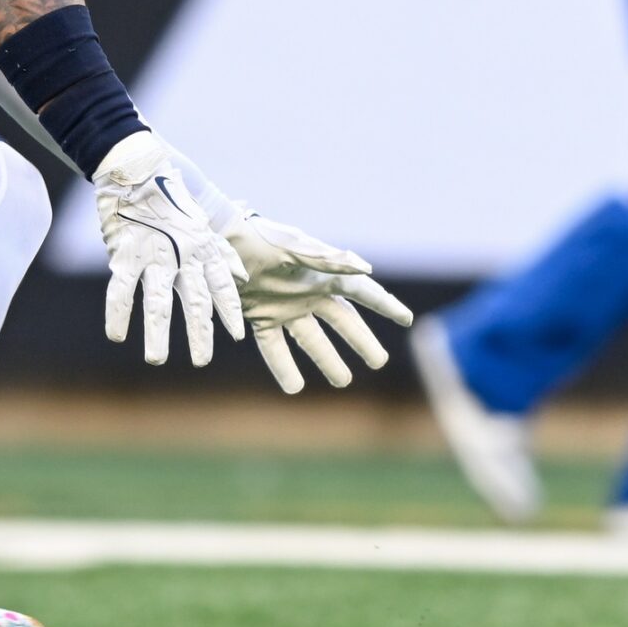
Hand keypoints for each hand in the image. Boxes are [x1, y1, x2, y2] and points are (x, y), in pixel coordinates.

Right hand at [93, 130, 246, 366]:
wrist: (136, 168)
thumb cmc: (171, 198)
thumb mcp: (202, 225)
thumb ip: (221, 254)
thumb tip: (243, 279)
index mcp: (202, 248)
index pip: (221, 285)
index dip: (228, 310)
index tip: (236, 335)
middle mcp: (182, 255)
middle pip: (193, 300)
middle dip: (199, 333)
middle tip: (202, 361)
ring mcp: (152, 255)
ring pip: (156, 301)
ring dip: (157, 332)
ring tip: (157, 360)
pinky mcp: (124, 253)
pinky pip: (120, 288)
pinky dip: (118, 312)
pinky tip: (116, 335)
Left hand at [226, 212, 414, 392]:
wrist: (219, 241)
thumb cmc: (260, 238)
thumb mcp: (295, 246)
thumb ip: (328, 259)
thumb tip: (366, 269)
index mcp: (323, 273)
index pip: (362, 292)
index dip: (385, 305)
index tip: (407, 319)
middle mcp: (308, 293)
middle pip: (343, 323)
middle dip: (361, 342)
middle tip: (379, 362)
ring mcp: (286, 308)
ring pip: (313, 341)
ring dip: (327, 361)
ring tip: (342, 382)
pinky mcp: (261, 318)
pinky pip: (275, 348)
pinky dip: (284, 367)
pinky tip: (294, 388)